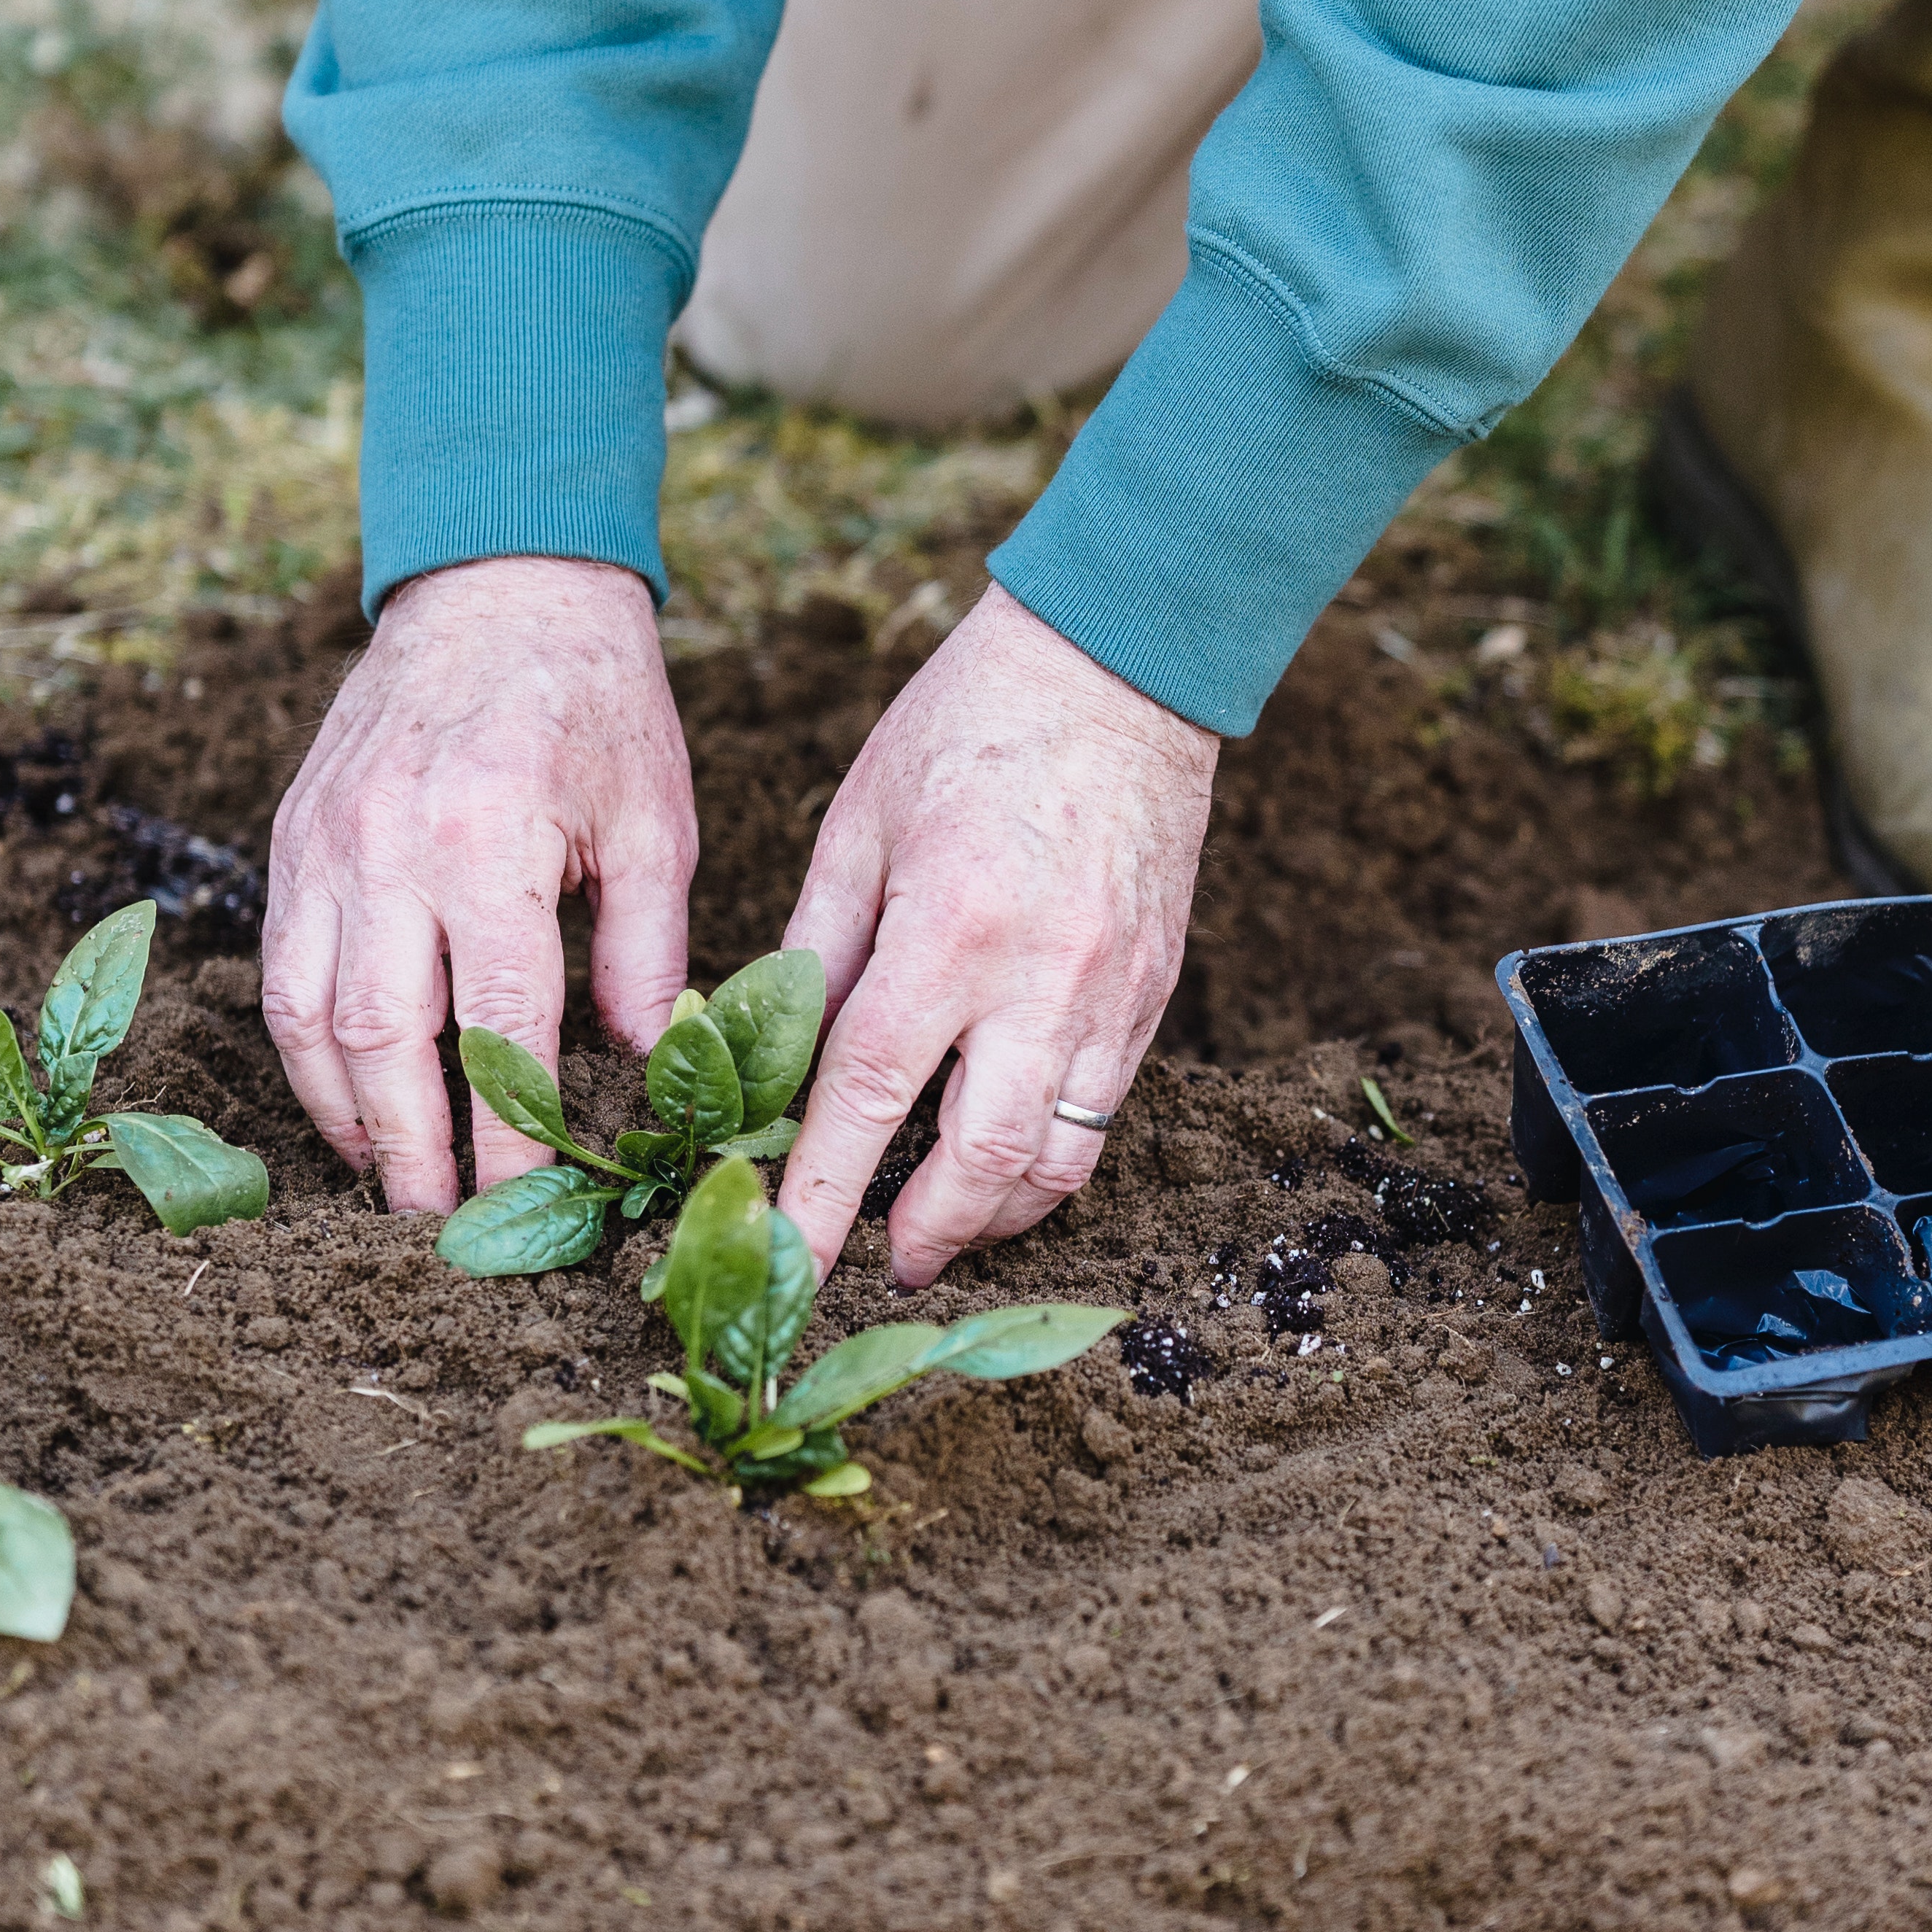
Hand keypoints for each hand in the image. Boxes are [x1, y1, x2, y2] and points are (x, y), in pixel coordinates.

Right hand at [261, 556, 696, 1206]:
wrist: (497, 586)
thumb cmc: (594, 702)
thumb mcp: (652, 822)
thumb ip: (644, 953)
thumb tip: (646, 1068)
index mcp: (488, 841)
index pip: (497, 1023)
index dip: (508, 1131)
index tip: (524, 1210)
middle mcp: (387, 848)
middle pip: (381, 1038)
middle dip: (408, 1149)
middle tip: (435, 1230)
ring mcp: (323, 845)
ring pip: (307, 1013)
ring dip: (341, 1113)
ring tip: (385, 1181)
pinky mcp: (291, 839)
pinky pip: (281, 968)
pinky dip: (306, 1048)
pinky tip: (346, 1096)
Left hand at [777, 585, 1217, 1288]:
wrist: (1119, 664)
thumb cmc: (969, 724)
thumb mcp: (860, 821)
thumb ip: (819, 946)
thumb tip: (775, 1053)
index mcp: (950, 929)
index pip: (869, 1098)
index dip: (823, 1197)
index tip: (790, 1267)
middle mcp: (1042, 978)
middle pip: (983, 1162)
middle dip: (927, 1237)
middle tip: (880, 1266)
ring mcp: (1114, 991)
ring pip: (1062, 1156)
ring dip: (998, 1215)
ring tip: (947, 1229)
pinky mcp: (1156, 988)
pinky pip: (1107, 1108)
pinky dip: (1053, 1155)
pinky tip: (1007, 1154)